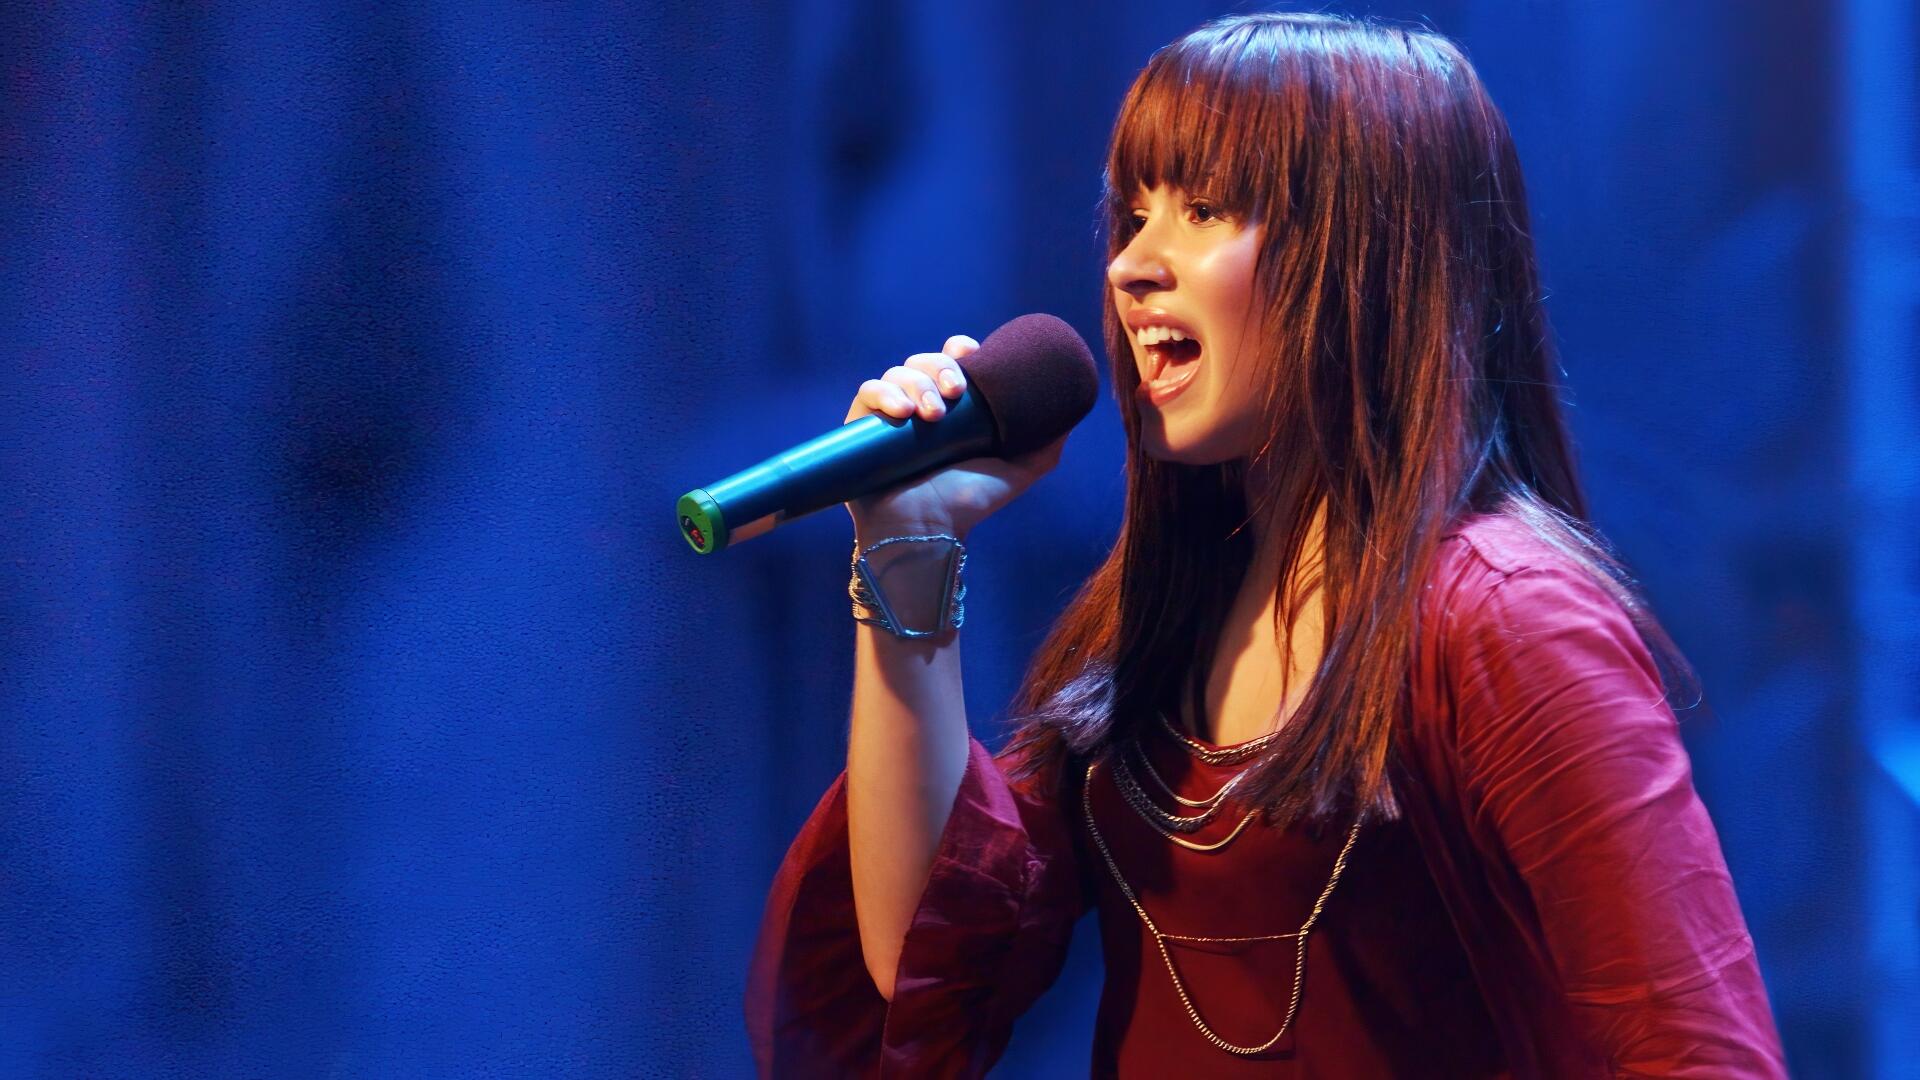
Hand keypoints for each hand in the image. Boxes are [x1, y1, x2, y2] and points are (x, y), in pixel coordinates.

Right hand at [843, 334, 1068, 543]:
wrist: (928, 530)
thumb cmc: (969, 503)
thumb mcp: (1020, 470)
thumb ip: (1046, 443)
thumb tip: (1070, 413)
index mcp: (954, 407)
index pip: (953, 360)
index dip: (960, 349)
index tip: (972, 354)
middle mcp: (921, 404)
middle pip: (926, 361)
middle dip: (941, 368)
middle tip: (957, 392)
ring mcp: (890, 414)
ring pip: (898, 372)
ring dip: (917, 384)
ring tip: (931, 415)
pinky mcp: (860, 425)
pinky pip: (868, 390)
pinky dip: (884, 393)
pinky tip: (902, 414)